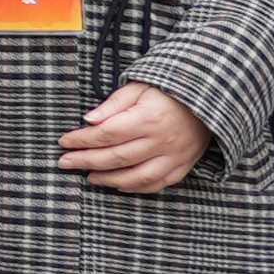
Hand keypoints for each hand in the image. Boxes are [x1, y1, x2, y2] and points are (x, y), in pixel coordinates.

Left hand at [59, 86, 208, 196]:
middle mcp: (161, 141)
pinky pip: (157, 183)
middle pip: (116, 157)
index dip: (82, 139)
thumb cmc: (168, 91)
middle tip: (65, 163)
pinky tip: (119, 186)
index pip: (107, 133)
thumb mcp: (139, 86)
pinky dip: (136, 188)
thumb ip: (114, 103)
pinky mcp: (182, 166)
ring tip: (88, 177)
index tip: (64, 142)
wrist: (208, 100)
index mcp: (148, 118)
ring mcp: (174, 157)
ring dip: (108, 180)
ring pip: (136, 177)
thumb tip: (88, 119)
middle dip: (86, 161)